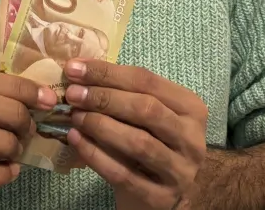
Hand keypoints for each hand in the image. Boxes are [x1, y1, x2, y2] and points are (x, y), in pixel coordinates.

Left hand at [62, 60, 206, 209]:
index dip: (108, 73)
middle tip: (73, 94)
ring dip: (100, 126)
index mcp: (190, 108)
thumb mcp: (145, 115)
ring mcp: (180, 171)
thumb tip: (79, 70)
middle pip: (146, 109)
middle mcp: (192, 139)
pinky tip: (77, 141)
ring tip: (75, 117)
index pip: (147, 81)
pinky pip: (124, 174)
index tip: (75, 68)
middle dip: (104, 98)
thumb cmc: (150, 143)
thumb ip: (122, 94)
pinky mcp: (161, 198)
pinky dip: (96, 156)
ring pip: (139, 142)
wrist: (160, 195)